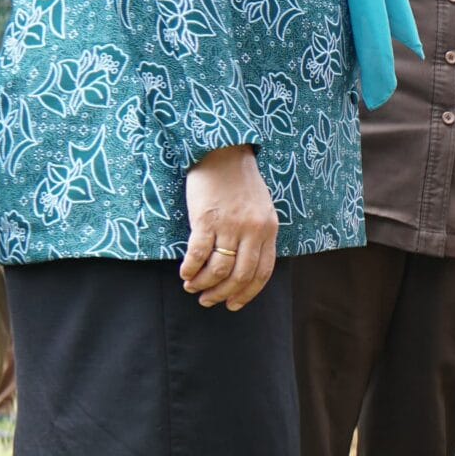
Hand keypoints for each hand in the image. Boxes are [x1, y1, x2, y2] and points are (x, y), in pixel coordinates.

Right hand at [178, 144, 276, 309]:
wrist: (223, 151)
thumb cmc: (239, 181)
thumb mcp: (260, 209)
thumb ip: (257, 235)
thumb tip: (245, 265)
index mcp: (269, 230)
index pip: (262, 272)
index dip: (247, 293)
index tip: (234, 304)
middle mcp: (253, 231)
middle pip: (240, 275)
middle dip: (223, 294)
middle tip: (208, 302)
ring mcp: (230, 225)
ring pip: (219, 269)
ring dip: (204, 284)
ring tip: (193, 288)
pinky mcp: (206, 219)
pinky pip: (199, 253)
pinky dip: (191, 269)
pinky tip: (185, 274)